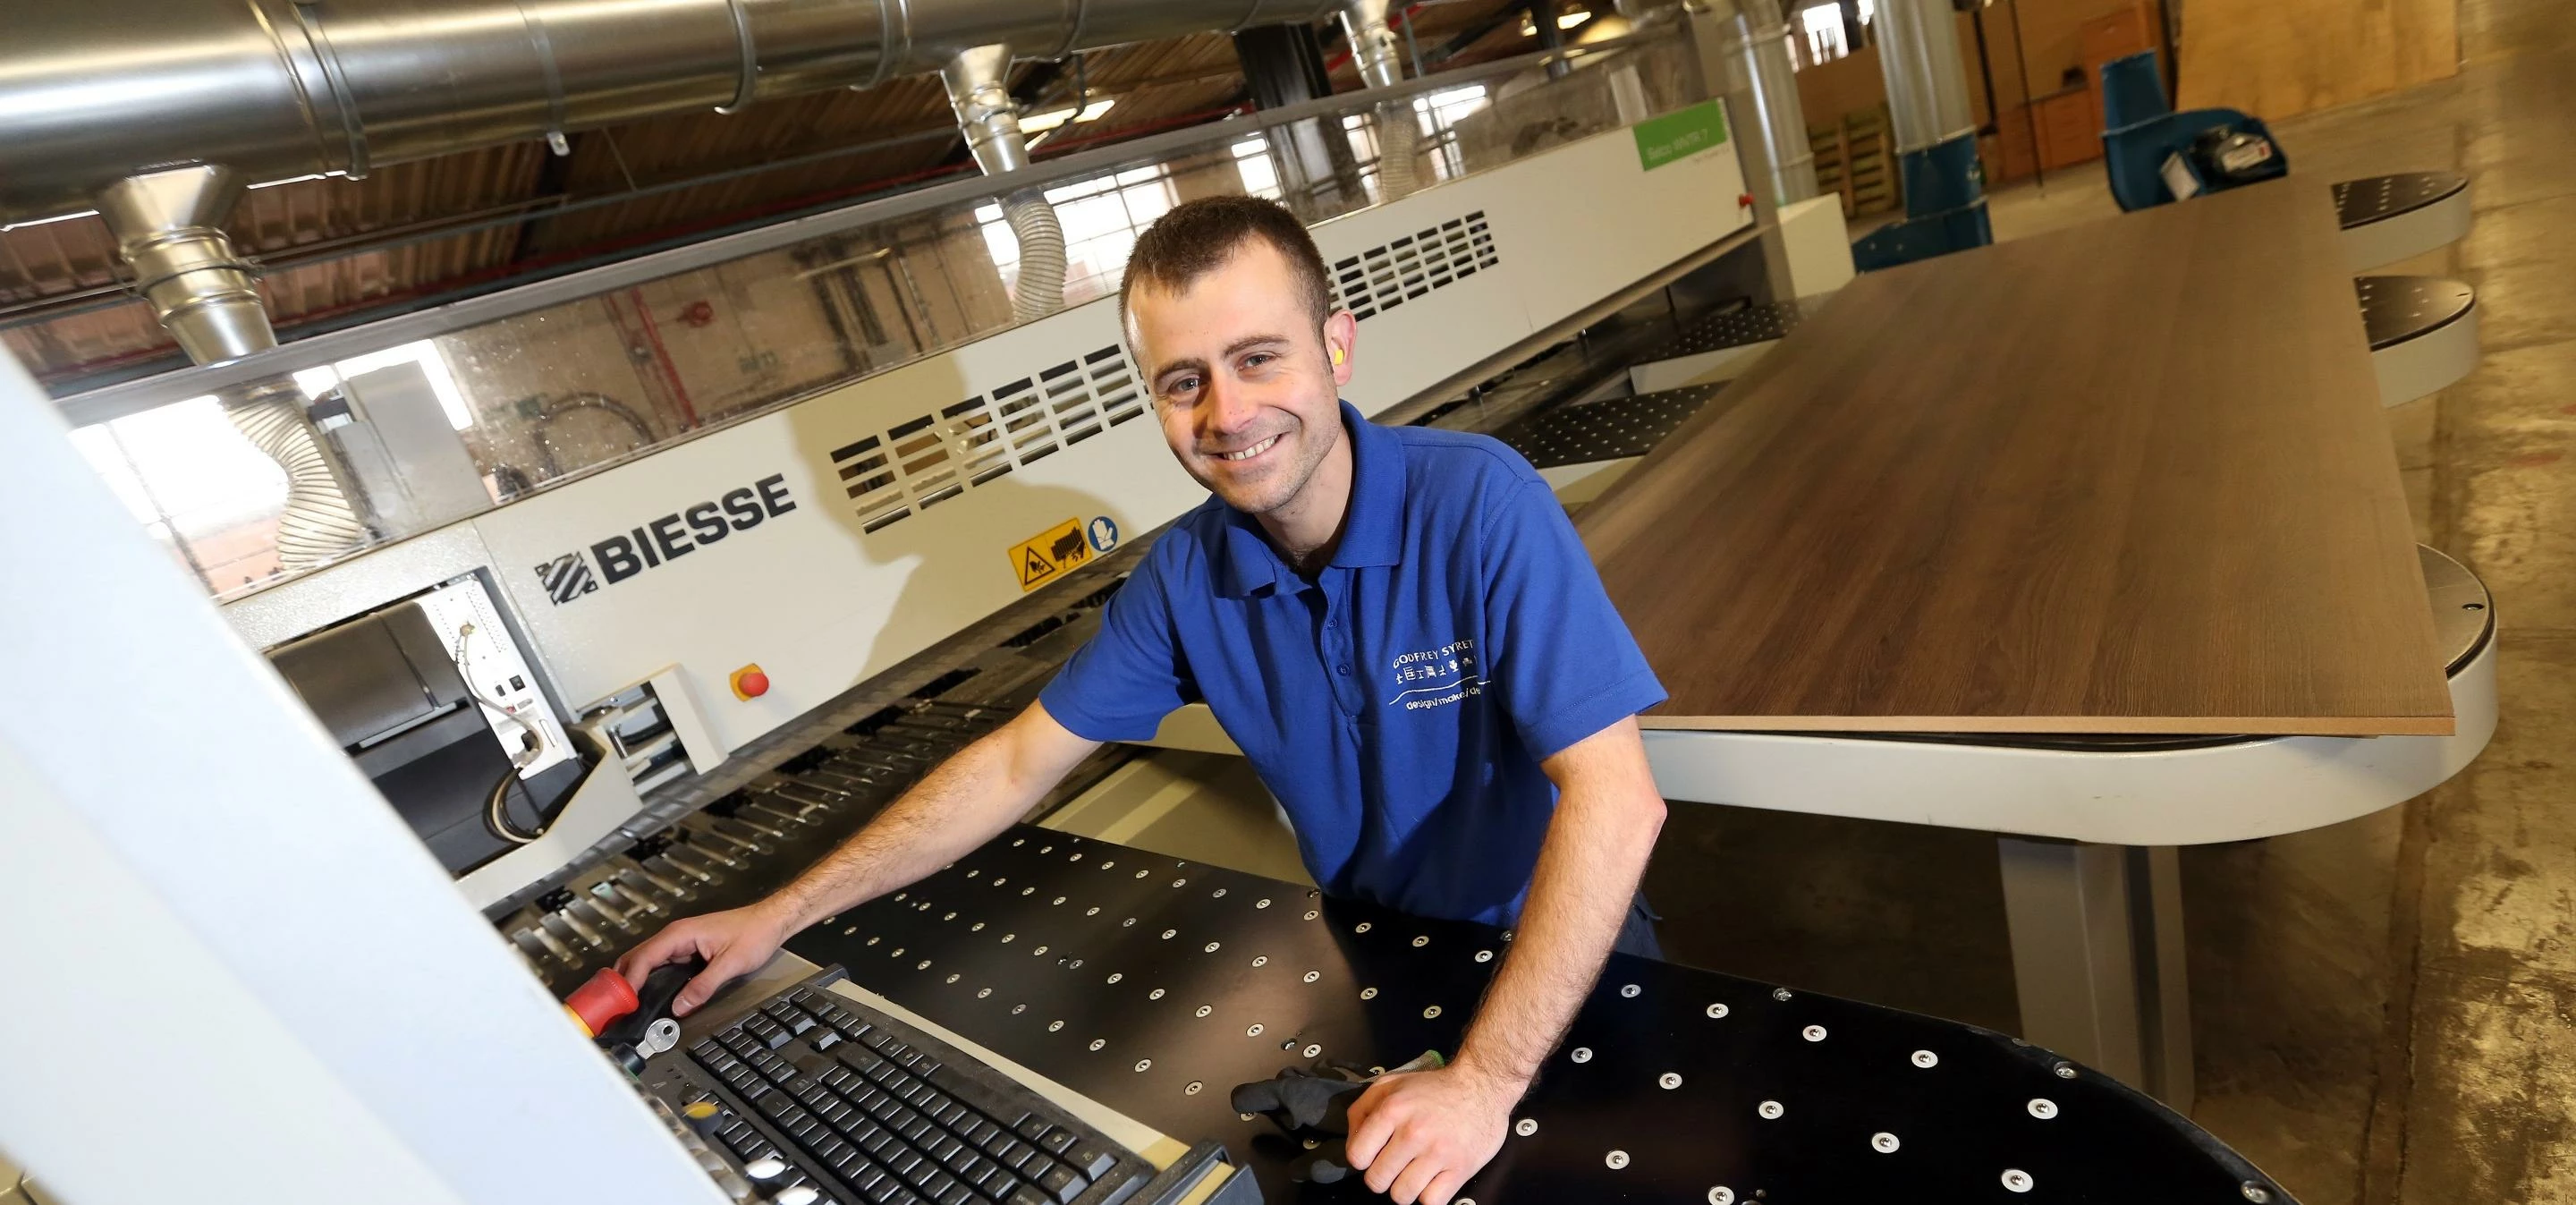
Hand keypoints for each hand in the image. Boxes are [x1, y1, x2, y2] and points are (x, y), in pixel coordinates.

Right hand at [614, 900, 795, 1015]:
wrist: (770, 921)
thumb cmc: (754, 933)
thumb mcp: (731, 964)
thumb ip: (704, 986)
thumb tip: (680, 1007)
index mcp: (680, 934)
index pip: (644, 957)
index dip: (629, 980)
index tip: (620, 1000)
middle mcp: (675, 936)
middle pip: (637, 957)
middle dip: (623, 980)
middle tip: (614, 1005)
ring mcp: (679, 943)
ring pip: (646, 962)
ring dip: (634, 980)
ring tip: (625, 1004)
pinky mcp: (686, 951)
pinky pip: (660, 965)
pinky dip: (648, 979)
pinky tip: (646, 994)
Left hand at [1343, 1063, 1520, 1204]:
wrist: (1481, 1085)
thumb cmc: (1433, 1088)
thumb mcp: (1390, 1084)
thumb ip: (1362, 1110)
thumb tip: (1351, 1143)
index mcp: (1392, 1110)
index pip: (1357, 1156)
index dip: (1362, 1159)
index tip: (1374, 1154)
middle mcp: (1413, 1133)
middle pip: (1377, 1181)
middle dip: (1382, 1176)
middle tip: (1395, 1164)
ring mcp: (1438, 1153)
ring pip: (1402, 1196)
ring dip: (1404, 1188)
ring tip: (1414, 1172)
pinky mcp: (1460, 1169)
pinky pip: (1430, 1202)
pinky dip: (1428, 1195)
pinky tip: (1432, 1179)